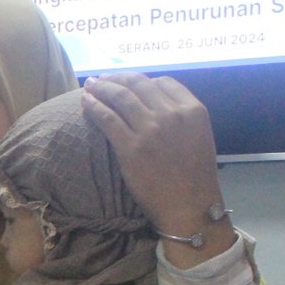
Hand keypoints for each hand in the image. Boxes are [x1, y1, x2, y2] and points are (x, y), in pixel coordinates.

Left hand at [81, 74, 227, 244]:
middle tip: (101, 79)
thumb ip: (182, 116)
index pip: (163, 82)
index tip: (127, 82)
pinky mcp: (130, 146)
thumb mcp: (199, 136)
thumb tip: (155, 103)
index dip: (142, 80)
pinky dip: (93, 106)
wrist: (188, 205)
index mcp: (193, 110)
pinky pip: (107, 118)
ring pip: (120, 97)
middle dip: (116, 78)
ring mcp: (150, 129)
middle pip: (138, 84)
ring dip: (101, 87)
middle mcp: (172, 114)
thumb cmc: (194, 176)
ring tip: (89, 85)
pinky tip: (85, 102)